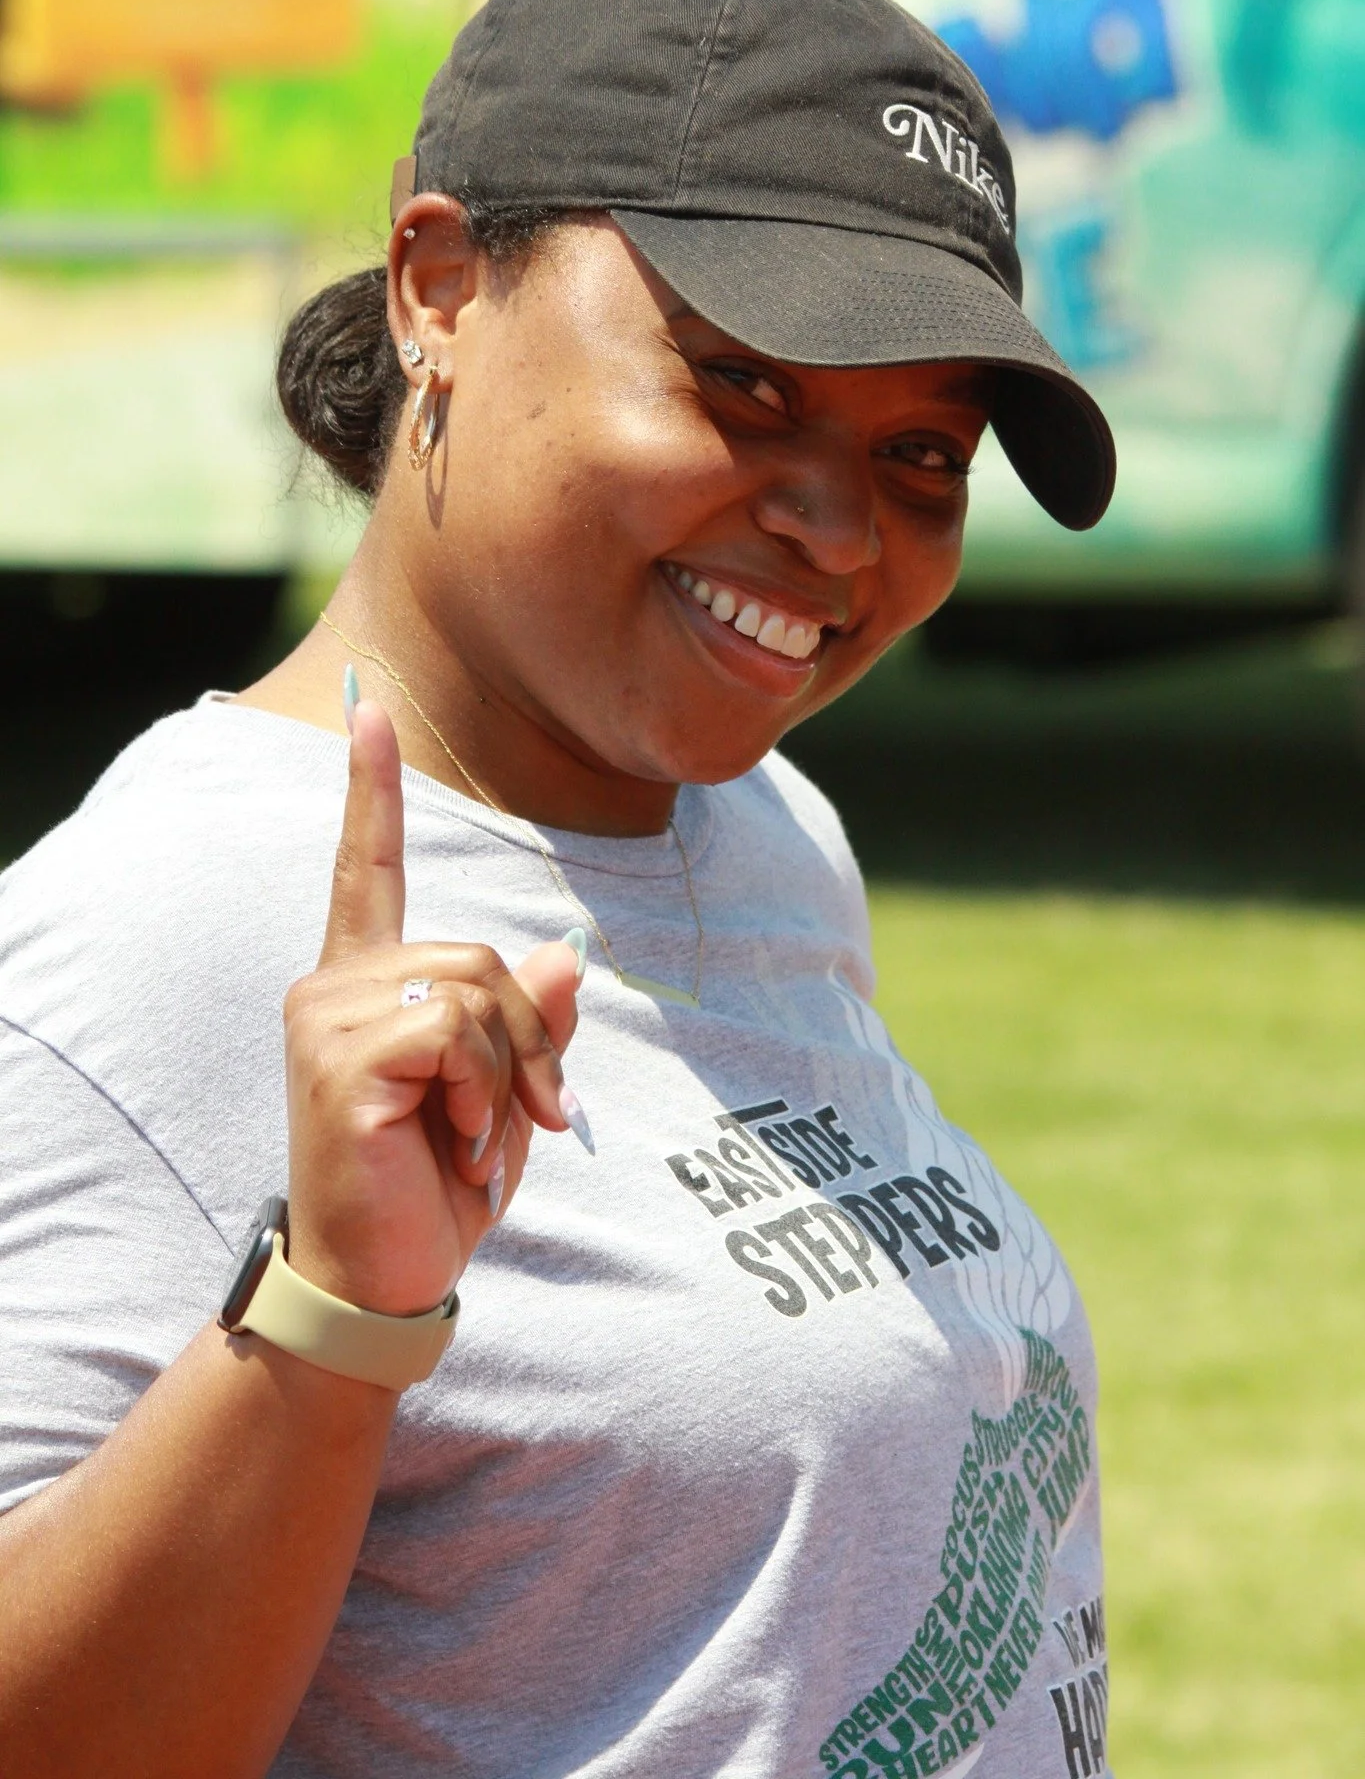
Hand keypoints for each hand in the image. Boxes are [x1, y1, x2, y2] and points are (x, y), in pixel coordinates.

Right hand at [281, 698, 581, 1315]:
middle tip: (529, 1120)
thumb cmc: (436, 1188)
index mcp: (366, 983)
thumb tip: (563, 954)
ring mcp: (326, 1015)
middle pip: (480, 953)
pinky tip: (464, 1145)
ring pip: (476, 987)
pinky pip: (454, 1030)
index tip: (366, 704)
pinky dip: (485, 1092)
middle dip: (530, 1038)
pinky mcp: (338, 1054)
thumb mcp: (503, 1096)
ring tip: (488, 1140)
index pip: (368, 866)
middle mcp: (333, 984)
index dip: (371, 786)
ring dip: (510, 1073)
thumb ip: (527, 1022)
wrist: (385, 1281)